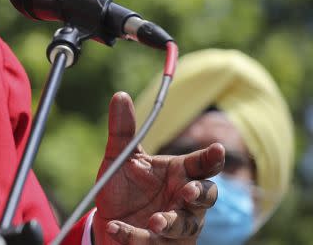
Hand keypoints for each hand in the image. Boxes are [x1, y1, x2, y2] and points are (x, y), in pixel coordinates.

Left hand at [93, 92, 223, 243]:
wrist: (108, 222)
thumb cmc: (123, 188)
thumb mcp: (121, 158)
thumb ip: (123, 131)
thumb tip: (120, 95)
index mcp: (179, 173)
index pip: (202, 164)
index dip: (211, 158)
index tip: (217, 149)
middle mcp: (185, 199)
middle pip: (206, 196)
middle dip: (200, 194)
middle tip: (187, 192)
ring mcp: (178, 224)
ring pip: (185, 225)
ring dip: (171, 222)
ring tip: (155, 221)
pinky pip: (153, 242)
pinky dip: (134, 236)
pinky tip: (117, 228)